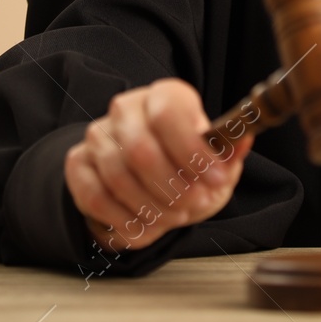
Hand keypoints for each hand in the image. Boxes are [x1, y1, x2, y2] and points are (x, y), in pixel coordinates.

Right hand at [64, 77, 253, 253]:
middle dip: (172, 188)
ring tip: (174, 216)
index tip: (214, 179)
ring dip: (151, 208)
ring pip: (118, 177)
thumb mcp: (216, 162)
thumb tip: (242, 139)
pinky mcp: (78, 164)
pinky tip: (146, 225)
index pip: (168, 113)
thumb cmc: (186, 167)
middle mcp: (126, 108)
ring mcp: (98, 135)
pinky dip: (125, 220)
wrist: (149, 181)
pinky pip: (96, 198)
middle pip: (140, 150)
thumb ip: (228, 154)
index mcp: (164, 96)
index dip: (192, 150)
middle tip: (194, 205)